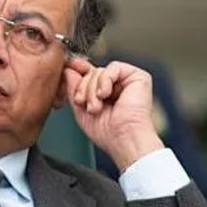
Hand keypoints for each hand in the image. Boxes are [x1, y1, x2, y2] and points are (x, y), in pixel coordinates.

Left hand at [64, 57, 163, 171]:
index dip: (77, 72)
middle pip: (91, 73)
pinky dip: (105, 80)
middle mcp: (117, 86)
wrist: (124, 139)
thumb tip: (68, 69)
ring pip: (99, 71)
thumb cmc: (107, 133)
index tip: (68, 69)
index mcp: (105, 93)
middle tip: (85, 105)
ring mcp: (127, 81)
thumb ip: (73, 89)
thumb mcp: (80, 109)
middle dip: (83, 88)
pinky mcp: (139, 77)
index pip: (87, 76)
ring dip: (92, 89)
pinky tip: (105, 94)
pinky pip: (113, 67)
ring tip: (96, 107)